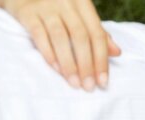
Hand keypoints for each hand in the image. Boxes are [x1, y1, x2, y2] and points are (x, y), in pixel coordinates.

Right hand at [2, 0, 120, 90]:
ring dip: (69, 64)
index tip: (103, 82)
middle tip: (89, 87)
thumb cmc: (55, 6)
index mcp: (82, 2)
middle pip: (80, 36)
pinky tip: (57, 70)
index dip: (101, 59)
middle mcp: (66, 1)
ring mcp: (45, 5)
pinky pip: (39, 34)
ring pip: (61, 37)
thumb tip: (117, 52)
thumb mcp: (79, 14)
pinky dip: (49, 53)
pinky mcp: (27, 12)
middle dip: (87, 65)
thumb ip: (96, 31)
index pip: (97, 34)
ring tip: (74, 83)